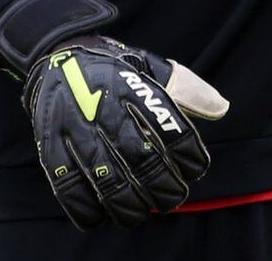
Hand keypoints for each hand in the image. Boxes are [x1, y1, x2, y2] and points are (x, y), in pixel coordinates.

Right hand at [24, 36, 227, 228]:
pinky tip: (102, 216)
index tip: (197, 169)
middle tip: (174, 197)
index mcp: (132, 86)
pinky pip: (66, 184)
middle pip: (139, 155)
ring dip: (129, 202)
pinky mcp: (50, 144)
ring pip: (106, 176)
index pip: (168, 124)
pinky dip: (85, 207)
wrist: (55, 55)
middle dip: (162, 184)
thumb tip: (221, 108)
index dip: (187, 152)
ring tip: (144, 211)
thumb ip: (185, 88)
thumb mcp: (148, 66)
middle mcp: (104, 107)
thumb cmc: (112, 69)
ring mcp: (74, 127)